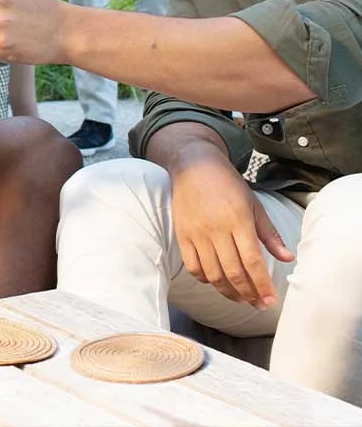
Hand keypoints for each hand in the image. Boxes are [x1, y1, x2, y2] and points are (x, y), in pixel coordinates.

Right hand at [170, 146, 293, 307]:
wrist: (194, 166)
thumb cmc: (227, 184)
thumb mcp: (254, 204)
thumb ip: (269, 233)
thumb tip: (288, 258)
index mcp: (238, 220)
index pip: (252, 261)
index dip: (262, 285)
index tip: (270, 300)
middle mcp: (216, 229)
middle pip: (233, 272)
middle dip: (248, 294)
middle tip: (258, 304)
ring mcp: (197, 233)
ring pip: (213, 274)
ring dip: (228, 291)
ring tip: (241, 298)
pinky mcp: (182, 235)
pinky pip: (193, 266)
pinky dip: (205, 279)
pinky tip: (217, 282)